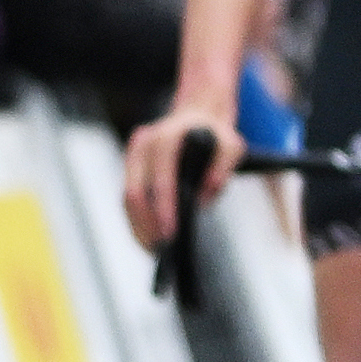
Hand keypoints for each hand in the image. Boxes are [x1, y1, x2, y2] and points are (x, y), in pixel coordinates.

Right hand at [118, 108, 227, 255]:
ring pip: (127, 197)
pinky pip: (128, 195)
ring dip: (138, 225)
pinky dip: (136, 217)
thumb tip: (203, 200)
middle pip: (135, 193)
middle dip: (146, 224)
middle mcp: (144, 144)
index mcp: (168, 138)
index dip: (164, 210)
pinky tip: (148, 235)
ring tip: (153, 248)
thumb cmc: (218, 134)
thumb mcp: (233, 146)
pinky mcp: (131, 164)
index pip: (160, 181)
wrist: (198, 113)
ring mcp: (134, 153)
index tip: (171, 234)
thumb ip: (222, 169)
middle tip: (161, 248)